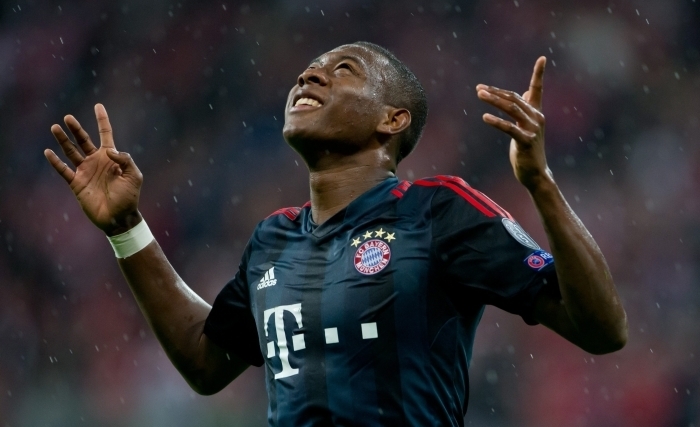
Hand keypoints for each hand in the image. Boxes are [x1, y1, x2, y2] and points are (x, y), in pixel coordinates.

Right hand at [44, 104, 142, 235]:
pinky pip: (63, 170)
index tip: (98, 106)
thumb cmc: (129, 197)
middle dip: (76, 128)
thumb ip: (125, 160)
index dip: (102, 120)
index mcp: (111, 157)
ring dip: (63, 140)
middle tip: (68, 117)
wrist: (118, 217)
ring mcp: (85, 171)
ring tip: (55, 127)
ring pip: (71, 152)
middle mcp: (96, 161)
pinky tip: (48, 152)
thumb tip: (108, 150)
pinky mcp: (76, 183)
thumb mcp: (134, 176)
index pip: (105, 134)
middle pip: (83, 140)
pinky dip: (56, 162)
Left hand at [476, 57, 551, 190]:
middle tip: (478, 88)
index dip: (539, 74)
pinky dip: (497, 121)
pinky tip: (485, 117)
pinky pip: (510, 128)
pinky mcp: (527, 142)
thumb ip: (526, 109)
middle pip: (514, 98)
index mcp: (536, 113)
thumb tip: (527, 92)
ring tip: (479, 95)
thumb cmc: (528, 150)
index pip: (538, 89)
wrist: (535, 174)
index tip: (542, 58)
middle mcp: (537, 118)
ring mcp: (533, 130)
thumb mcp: (526, 127)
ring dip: (494, 100)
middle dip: (496, 92)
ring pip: (512, 109)